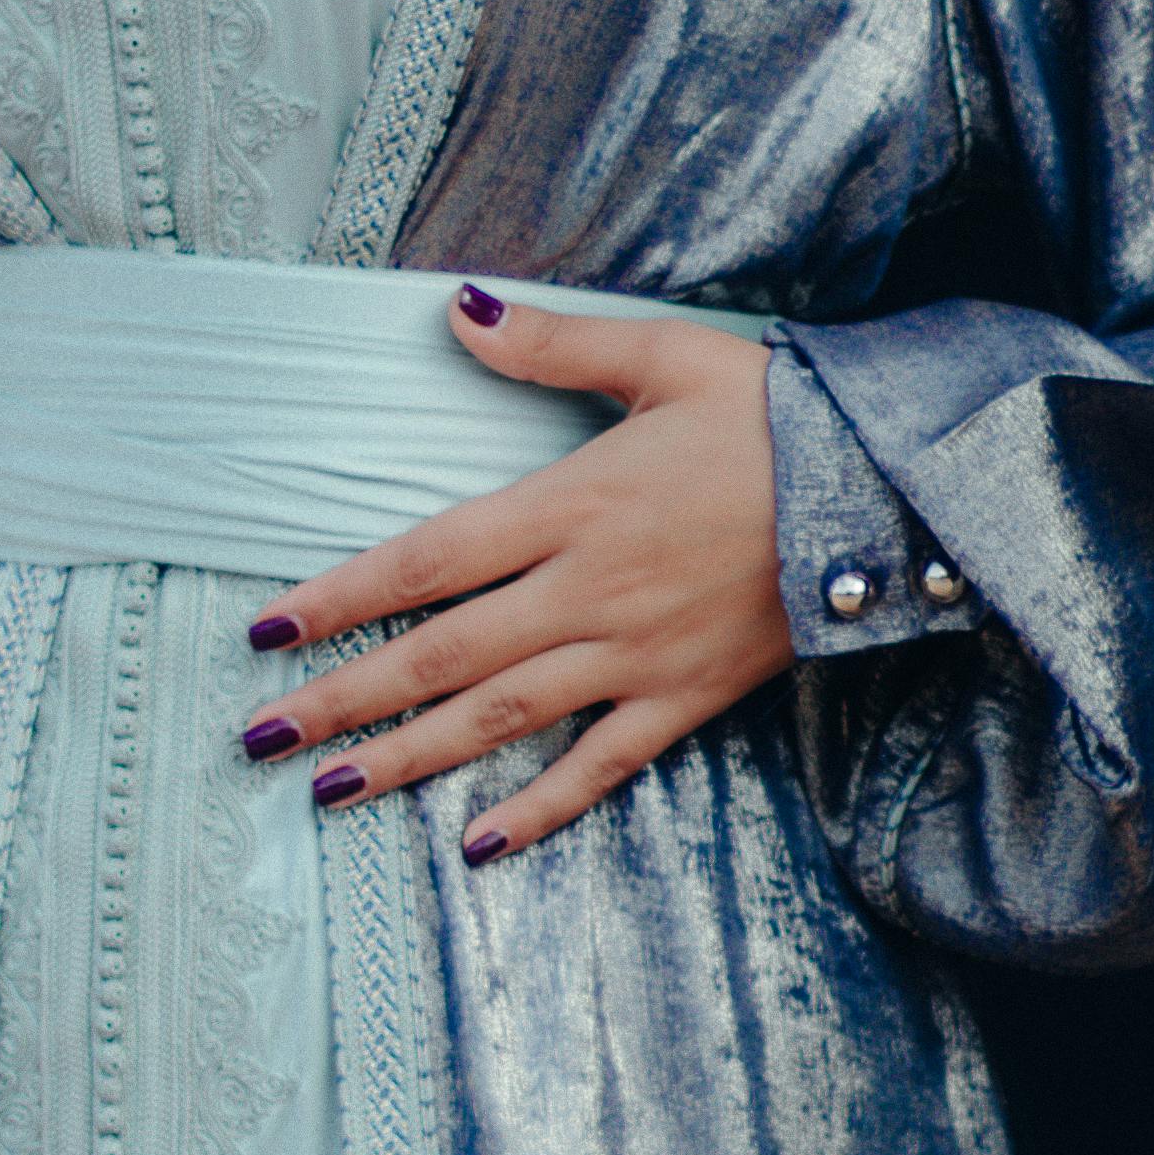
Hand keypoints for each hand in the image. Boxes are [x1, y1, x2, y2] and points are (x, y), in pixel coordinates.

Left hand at [245, 285, 788, 864]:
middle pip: (441, 654)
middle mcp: (589, 591)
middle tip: (261, 738)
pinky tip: (478, 843)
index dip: (340, 599)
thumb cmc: (776, 414)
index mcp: (572, 504)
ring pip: (500, 718)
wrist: (891, 489)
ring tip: (331, 788)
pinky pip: (598, 765)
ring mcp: (635, 655)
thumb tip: (457, 311)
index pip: (426, 562)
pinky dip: (538, 809)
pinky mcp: (686, 698)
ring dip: (408, 758)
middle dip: (343, 699)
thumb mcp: (663, 357)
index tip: (267, 634)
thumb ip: (550, 346)